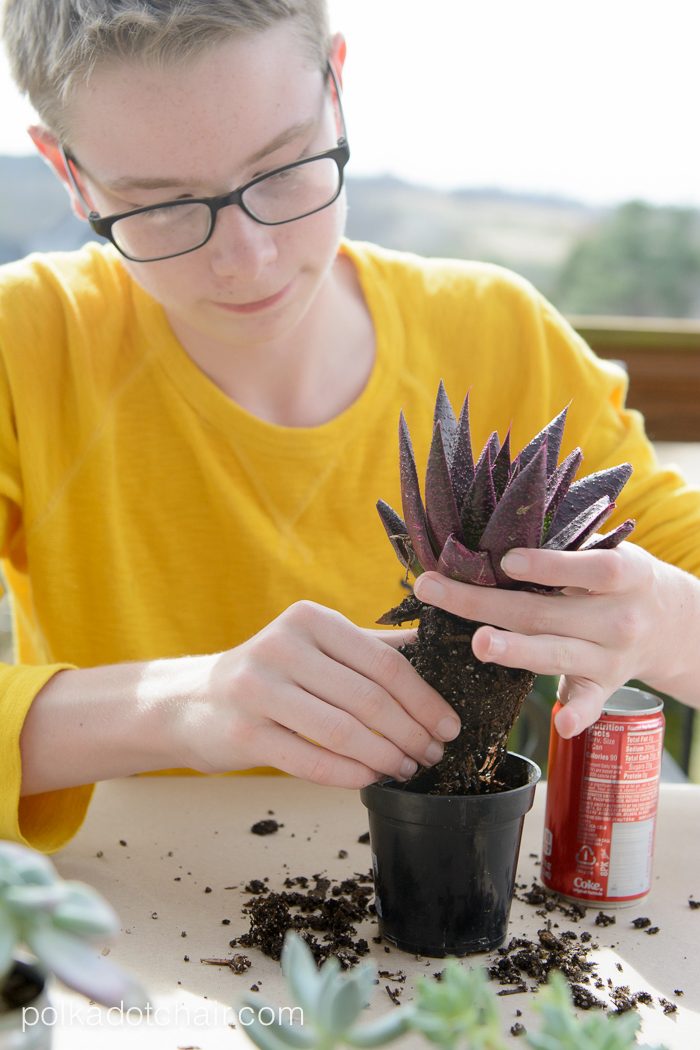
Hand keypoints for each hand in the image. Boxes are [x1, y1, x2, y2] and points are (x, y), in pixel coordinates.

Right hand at [169, 601, 460, 788]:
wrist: (191, 703)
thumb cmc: (270, 676)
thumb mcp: (314, 647)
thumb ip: (369, 648)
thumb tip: (436, 651)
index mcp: (309, 620)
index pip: (384, 662)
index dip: (424, 699)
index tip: (448, 725)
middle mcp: (282, 646)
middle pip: (368, 699)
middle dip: (410, 733)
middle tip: (432, 754)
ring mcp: (258, 689)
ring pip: (343, 732)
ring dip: (385, 757)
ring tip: (405, 769)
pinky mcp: (244, 733)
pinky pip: (312, 760)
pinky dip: (350, 774)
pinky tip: (370, 778)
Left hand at [413, 541, 689, 738]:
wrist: (669, 622)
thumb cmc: (616, 577)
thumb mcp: (606, 552)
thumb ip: (564, 547)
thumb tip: (495, 531)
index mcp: (624, 575)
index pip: (588, 569)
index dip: (548, 566)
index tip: (506, 561)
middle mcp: (619, 618)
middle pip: (546, 613)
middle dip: (485, 604)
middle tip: (436, 591)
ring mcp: (611, 657)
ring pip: (556, 655)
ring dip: (516, 651)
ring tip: (478, 644)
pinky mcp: (604, 686)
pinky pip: (590, 703)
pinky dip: (577, 714)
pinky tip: (562, 725)